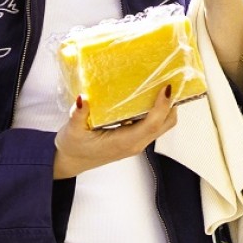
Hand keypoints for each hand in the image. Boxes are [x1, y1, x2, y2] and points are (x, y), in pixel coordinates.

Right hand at [51, 87, 178, 178]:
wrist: (71, 161)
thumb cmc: (73, 148)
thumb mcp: (73, 130)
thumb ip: (78, 114)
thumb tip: (83, 99)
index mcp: (124, 142)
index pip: (152, 124)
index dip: (162, 106)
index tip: (166, 88)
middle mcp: (135, 144)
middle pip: (165, 124)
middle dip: (171, 103)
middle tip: (168, 80)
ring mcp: (136, 143)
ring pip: (162, 125)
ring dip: (166, 107)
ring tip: (160, 85)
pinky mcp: (133, 140)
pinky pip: (152, 125)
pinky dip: (157, 111)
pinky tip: (147, 97)